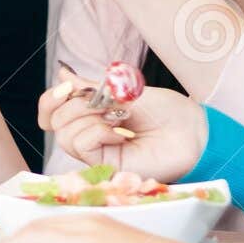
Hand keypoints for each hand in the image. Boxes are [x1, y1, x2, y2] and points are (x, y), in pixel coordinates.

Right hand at [40, 74, 206, 182]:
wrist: (192, 131)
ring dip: (88, 118)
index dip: (51, 99)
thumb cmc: (167, 112)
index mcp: (92, 115)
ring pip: (64, 135)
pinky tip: (120, 133)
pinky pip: (81, 145)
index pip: (52, 111)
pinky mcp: (105, 167)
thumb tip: (63, 76)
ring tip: (117, 117)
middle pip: (54, 121)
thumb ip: (90, 87)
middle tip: (104, 103)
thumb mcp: (124, 91)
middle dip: (75, 104)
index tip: (68, 87)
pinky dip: (97, 132)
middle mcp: (90, 135)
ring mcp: (97, 152)